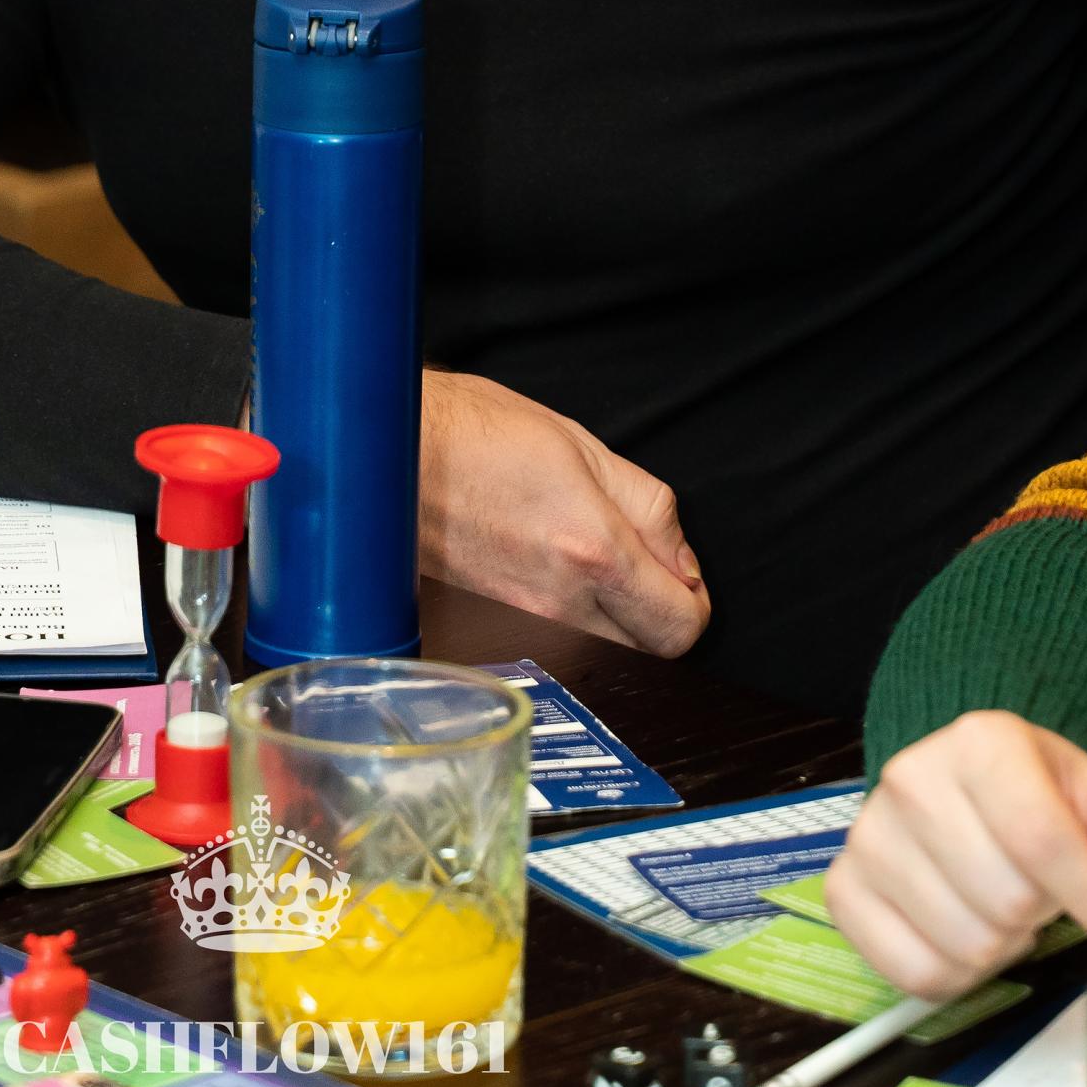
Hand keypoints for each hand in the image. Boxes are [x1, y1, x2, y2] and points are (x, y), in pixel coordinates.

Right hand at [418, 368, 709, 654]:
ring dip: (617, 619)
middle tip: (644, 567)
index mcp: (592, 548)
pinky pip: (561, 640)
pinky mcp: (498, 623)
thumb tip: (683, 561)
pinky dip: (574, 617)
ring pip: (607, 652)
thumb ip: (648, 506)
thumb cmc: (476, 431)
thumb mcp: (581, 444)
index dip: (695, 603)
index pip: (680, 625)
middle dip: (660, 615)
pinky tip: (555, 567)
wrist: (391, 452)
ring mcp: (525, 619)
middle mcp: (560, 599)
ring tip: (594, 560)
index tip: (683, 577)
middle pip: (652, 654)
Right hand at [828, 714, 1086, 997]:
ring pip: (964, 944)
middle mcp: (910, 777)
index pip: (1040, 839)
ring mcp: (868, 833)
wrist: (965, 792)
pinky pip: (914, 972)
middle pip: (1005, 899)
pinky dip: (955, 977)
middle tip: (1040, 892)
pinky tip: (964, 935)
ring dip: (1001, 946)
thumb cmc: (1041, 798)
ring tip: (1001, 908)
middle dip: (1041, 914)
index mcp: (979, 742)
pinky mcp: (844, 887)